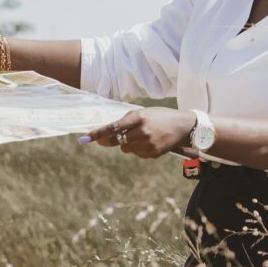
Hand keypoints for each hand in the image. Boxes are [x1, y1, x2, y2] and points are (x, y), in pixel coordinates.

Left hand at [79, 107, 195, 158]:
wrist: (183, 127)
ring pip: (126, 149)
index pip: (113, 127)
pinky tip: (150, 142)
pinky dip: (138, 149)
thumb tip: (109, 132)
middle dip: (109, 140)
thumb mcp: (144, 112)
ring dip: (128, 144)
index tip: (84, 138)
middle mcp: (142, 132)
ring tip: (142, 136)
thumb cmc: (161, 117)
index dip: (98, 133)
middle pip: (117, 141)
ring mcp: (148, 144)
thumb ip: (127, 120)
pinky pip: (136, 154)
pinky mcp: (152, 154)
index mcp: (138, 118)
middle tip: (101, 140)